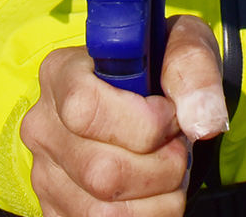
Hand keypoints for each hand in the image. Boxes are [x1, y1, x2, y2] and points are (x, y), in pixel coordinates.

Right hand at [20, 15, 227, 215]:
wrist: (149, 101)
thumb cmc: (160, 69)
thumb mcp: (183, 45)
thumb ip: (192, 68)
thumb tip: (202, 121)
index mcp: (61, 73)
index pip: (85, 107)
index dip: (143, 121)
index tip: (171, 115)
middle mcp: (43, 125)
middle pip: (101, 171)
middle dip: (163, 166)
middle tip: (180, 147)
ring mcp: (46, 173)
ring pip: (104, 210)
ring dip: (160, 197)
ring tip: (172, 170)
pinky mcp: (57, 209)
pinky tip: (157, 193)